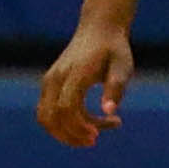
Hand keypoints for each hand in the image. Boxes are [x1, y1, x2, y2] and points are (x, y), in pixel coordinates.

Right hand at [36, 25, 135, 146]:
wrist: (98, 29)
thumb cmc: (114, 49)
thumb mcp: (123, 66)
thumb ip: (116, 87)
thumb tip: (110, 111)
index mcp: (74, 73)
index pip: (67, 108)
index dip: (79, 126)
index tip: (98, 135)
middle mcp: (56, 78)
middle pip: (51, 117)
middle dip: (71, 135)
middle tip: (95, 139)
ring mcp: (49, 81)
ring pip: (45, 117)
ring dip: (65, 132)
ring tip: (92, 135)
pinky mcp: (49, 84)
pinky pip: (47, 111)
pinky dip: (62, 123)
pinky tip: (87, 123)